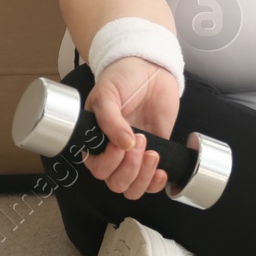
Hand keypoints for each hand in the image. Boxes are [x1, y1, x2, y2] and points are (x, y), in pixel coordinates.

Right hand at [83, 55, 180, 199]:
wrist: (149, 67)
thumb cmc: (122, 77)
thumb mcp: (107, 94)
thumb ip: (109, 119)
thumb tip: (122, 144)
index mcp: (95, 140)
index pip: (97, 169)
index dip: (109, 162)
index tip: (121, 144)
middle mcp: (113, 152)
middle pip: (115, 182)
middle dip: (129, 168)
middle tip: (140, 140)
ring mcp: (134, 154)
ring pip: (132, 187)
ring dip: (142, 177)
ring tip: (152, 153)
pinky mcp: (155, 152)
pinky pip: (152, 181)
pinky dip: (155, 183)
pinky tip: (160, 171)